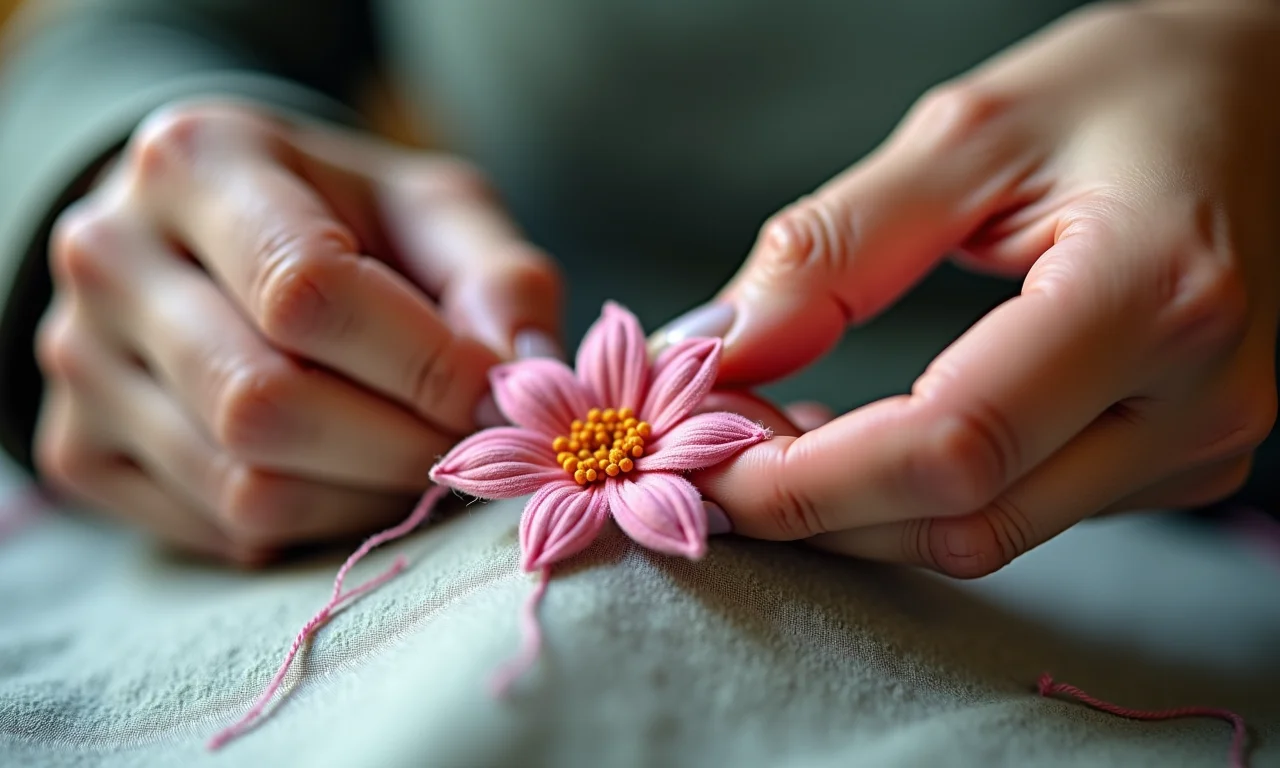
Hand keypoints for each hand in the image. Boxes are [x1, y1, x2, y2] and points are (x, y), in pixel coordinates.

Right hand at [33, 100, 562, 563]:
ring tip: (414, 458)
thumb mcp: (432, 211)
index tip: (497, 396)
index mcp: (197, 162)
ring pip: (239, 484)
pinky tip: (345, 475)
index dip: (420, 363)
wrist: (220, 240)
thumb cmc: (347, 221)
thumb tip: (527, 376)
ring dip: (364, 496)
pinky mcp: (78, 447)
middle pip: (262, 402)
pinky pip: (216, 529)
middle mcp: (110, 255)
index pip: (305, 290)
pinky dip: (310, 525)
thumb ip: (496, 275)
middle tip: (468, 445)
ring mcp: (78, 359)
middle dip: (398, 445)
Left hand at [659, 0, 1279, 575]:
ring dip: (860, 509)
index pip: (951, 446)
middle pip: (965, 519)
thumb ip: (834, 249)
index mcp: (1153, 293)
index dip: (805, 477)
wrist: (1273, 96)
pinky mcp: (1185, 461)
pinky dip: (920, 499)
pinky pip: (1025, 515)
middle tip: (712, 447)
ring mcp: (1203, 443)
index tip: (696, 454)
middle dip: (815, 506)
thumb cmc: (1134, 89)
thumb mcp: (969, 133)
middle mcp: (1198, 396)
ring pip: (991, 535)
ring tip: (774, 436)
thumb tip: (718, 348)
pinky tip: (862, 443)